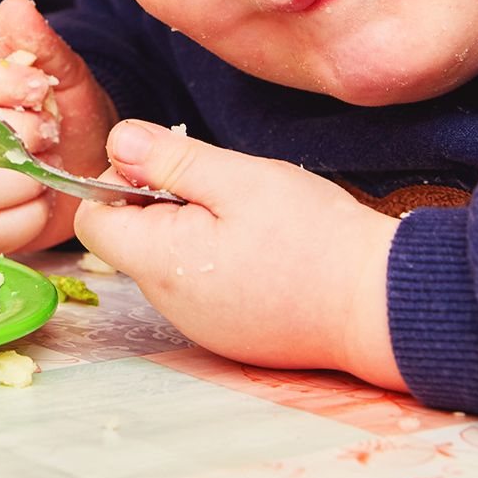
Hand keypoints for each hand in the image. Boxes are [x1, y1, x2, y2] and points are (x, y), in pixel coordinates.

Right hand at [0, 0, 117, 254]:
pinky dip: (29, 218)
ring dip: (24, 181)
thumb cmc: (69, 113)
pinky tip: (45, 200)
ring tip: (50, 169)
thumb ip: (40, 44)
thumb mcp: (66, 75)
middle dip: (19, 136)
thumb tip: (15, 6)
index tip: (39, 88)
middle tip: (52, 133)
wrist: (91, 163)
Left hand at [75, 120, 405, 390]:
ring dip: (195, 231)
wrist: (383, 305)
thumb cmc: (315, 239)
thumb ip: (170, 160)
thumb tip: (116, 143)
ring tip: (250, 221)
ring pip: (169, 262)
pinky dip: (220, 262)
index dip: (117, 183)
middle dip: (163, 204)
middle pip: (131, 241)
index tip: (170, 168)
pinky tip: (264, 251)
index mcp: (160, 262)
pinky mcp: (232, 335)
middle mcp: (170, 304)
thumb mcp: (240, 178)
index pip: (93, 220)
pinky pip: (202, 288)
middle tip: (223, 189)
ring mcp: (201, 325)